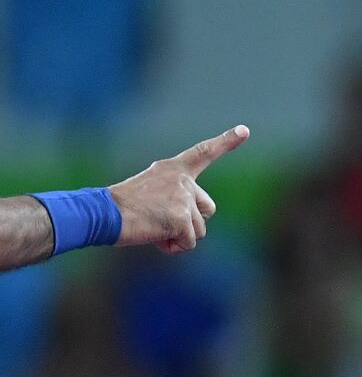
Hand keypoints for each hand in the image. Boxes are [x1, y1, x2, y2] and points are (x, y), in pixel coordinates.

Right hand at [109, 125, 248, 253]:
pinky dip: (174, 247)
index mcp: (173, 169)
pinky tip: (155, 236)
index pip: (204, 152)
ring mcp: (184, 198)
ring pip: (199, 230)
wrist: (102, 213)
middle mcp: (183, 180)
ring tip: (152, 226)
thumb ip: (175, 199)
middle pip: (207, 210)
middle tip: (159, 219)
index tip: (245, 130)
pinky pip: (189, 243)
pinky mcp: (182, 218)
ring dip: (179, 236)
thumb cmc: (122, 208)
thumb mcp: (151, 193)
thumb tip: (191, 225)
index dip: (226, 141)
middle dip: (190, 222)